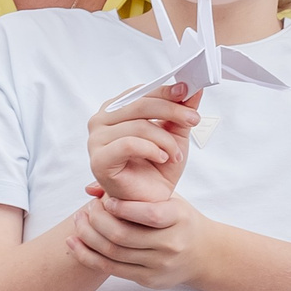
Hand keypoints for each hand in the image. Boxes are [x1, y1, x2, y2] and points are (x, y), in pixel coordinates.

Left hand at [69, 192, 213, 289]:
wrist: (204, 254)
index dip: (122, 207)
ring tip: (78, 223)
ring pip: (113, 253)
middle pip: (124, 235)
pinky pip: (111, 269)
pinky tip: (75, 243)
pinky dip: (88, 256)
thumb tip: (92, 189)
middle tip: (86, 210)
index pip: (149, 214)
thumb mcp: (169, 199)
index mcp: (179, 218)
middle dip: (96, 221)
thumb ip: (136, 192)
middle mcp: (171, 244)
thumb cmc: (180, 220)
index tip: (106, 201)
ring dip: (88, 237)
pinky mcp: (149, 280)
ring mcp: (160, 265)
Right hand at [87, 88, 200, 203]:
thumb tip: (194, 88)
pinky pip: (129, 144)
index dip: (165, 91)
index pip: (141, 92)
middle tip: (193, 119)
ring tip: (176, 154)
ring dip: (165, 140)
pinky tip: (162, 158)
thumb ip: (182, 111)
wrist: (151, 201)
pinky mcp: (99, 160)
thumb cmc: (158, 168)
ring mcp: (96, 141)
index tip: (188, 91)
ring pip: (138, 126)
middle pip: (140, 105)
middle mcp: (100, 121)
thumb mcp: (176, 135)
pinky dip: (151, 149)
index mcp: (115, 110)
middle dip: (172, 110)